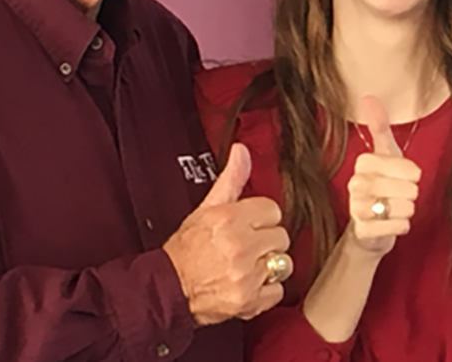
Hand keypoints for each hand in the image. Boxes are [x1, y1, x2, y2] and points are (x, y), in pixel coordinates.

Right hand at [163, 143, 291, 324]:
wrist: (168, 289)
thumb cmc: (186, 248)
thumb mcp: (207, 207)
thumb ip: (231, 178)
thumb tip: (242, 150)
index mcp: (230, 219)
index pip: (272, 210)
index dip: (260, 217)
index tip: (250, 224)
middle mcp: (240, 246)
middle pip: (280, 236)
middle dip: (265, 240)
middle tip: (247, 244)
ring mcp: (246, 275)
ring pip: (283, 263)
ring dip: (269, 265)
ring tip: (249, 264)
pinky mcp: (249, 301)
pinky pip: (278, 291)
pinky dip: (267, 291)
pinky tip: (250, 283)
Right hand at [347, 97, 421, 256]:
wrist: (368, 227)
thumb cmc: (381, 185)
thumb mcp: (385, 154)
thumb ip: (379, 126)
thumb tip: (369, 96)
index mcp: (363, 162)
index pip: (407, 168)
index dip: (412, 174)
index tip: (404, 176)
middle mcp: (356, 183)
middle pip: (407, 189)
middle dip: (410, 195)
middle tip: (398, 195)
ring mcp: (357, 208)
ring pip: (404, 208)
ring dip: (406, 211)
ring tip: (395, 209)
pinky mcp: (362, 230)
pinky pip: (397, 227)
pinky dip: (401, 226)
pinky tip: (392, 223)